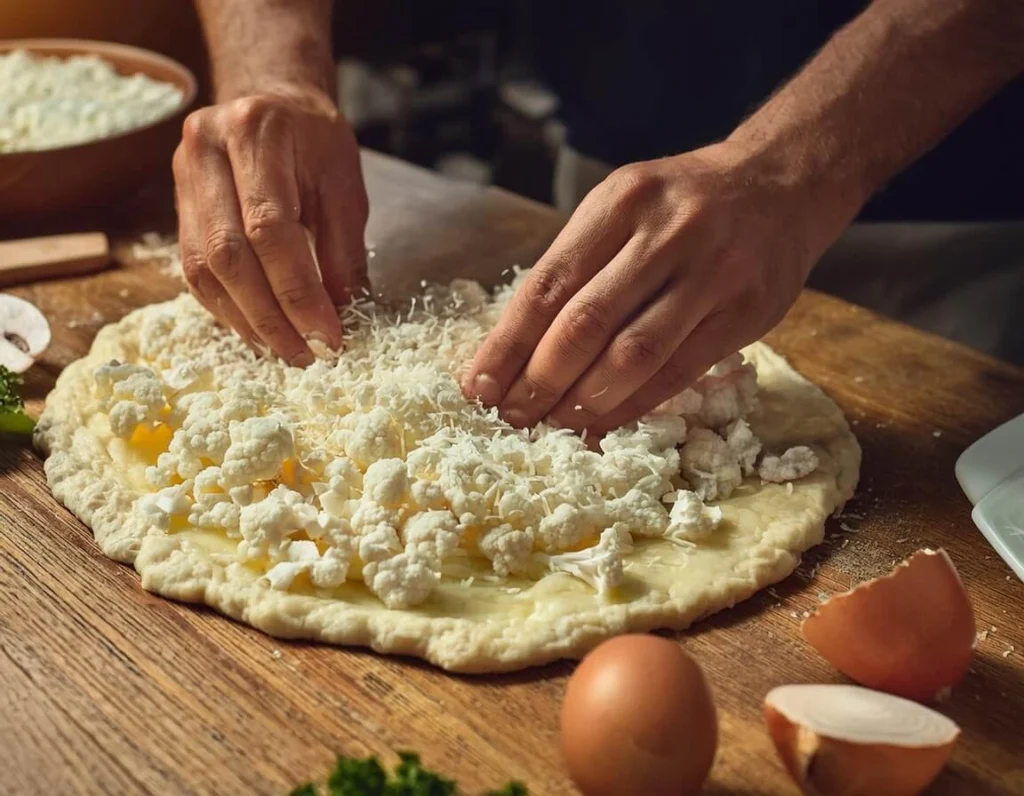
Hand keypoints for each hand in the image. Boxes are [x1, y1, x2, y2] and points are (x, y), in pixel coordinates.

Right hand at [173, 84, 368, 364]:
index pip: (270, 228)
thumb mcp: (345, 185)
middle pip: (228, 254)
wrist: (270, 101)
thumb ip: (344, 249)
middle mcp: (206, 150)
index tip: (328, 336)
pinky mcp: (176, 204)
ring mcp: (182, 176)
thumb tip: (341, 315)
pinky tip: (258, 331)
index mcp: (256, 133)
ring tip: (284, 351)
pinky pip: (194, 269)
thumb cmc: (315, 141)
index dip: (298, 292)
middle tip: (305, 355)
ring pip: (203, 267)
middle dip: (269, 316)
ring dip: (246, 320)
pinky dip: (228, 308)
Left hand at [465, 141, 845, 435]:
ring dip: (583, 401)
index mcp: (621, 201)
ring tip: (550, 426)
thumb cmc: (682, 203)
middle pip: (585, 323)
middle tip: (510, 417)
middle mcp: (666, 232)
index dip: (508, 344)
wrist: (781, 183)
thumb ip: (578, 265)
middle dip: (538, 380)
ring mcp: (711, 273)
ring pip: (633, 354)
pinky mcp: (746, 311)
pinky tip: (601, 424)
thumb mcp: (624, 206)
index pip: (548, 284)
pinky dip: (633, 406)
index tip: (478, 385)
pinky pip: (678, 373)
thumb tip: (517, 349)